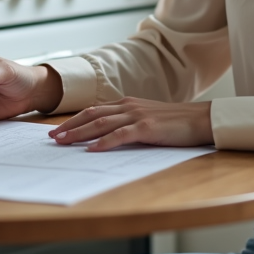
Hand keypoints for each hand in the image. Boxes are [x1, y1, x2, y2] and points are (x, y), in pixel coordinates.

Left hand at [49, 98, 213, 150]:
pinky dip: (103, 143)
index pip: (94, 110)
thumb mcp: (148, 120)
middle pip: (91, 115)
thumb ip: (129, 125)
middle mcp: (129, 106)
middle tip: (52, 137)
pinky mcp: (147, 128)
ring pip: (100, 123)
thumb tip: (108, 139)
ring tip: (63, 142)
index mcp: (128, 104)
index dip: (75, 120)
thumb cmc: (176, 123)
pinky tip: (91, 150)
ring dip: (79, 133)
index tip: (59, 130)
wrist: (201, 119)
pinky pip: (120, 135)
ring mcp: (137, 116)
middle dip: (70, 126)